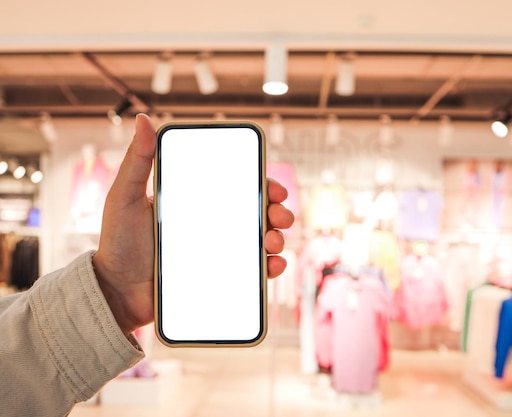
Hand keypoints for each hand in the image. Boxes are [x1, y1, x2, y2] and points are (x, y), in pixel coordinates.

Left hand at [92, 114, 293, 335]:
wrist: (117, 293)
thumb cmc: (118, 243)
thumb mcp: (124, 196)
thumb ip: (137, 161)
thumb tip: (143, 119)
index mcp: (198, 201)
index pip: (238, 186)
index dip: (262, 184)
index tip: (274, 188)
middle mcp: (213, 224)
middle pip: (258, 212)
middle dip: (278, 211)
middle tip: (280, 217)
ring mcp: (219, 251)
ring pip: (262, 240)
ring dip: (278, 238)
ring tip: (273, 243)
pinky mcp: (222, 277)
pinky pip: (254, 271)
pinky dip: (271, 267)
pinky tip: (273, 264)